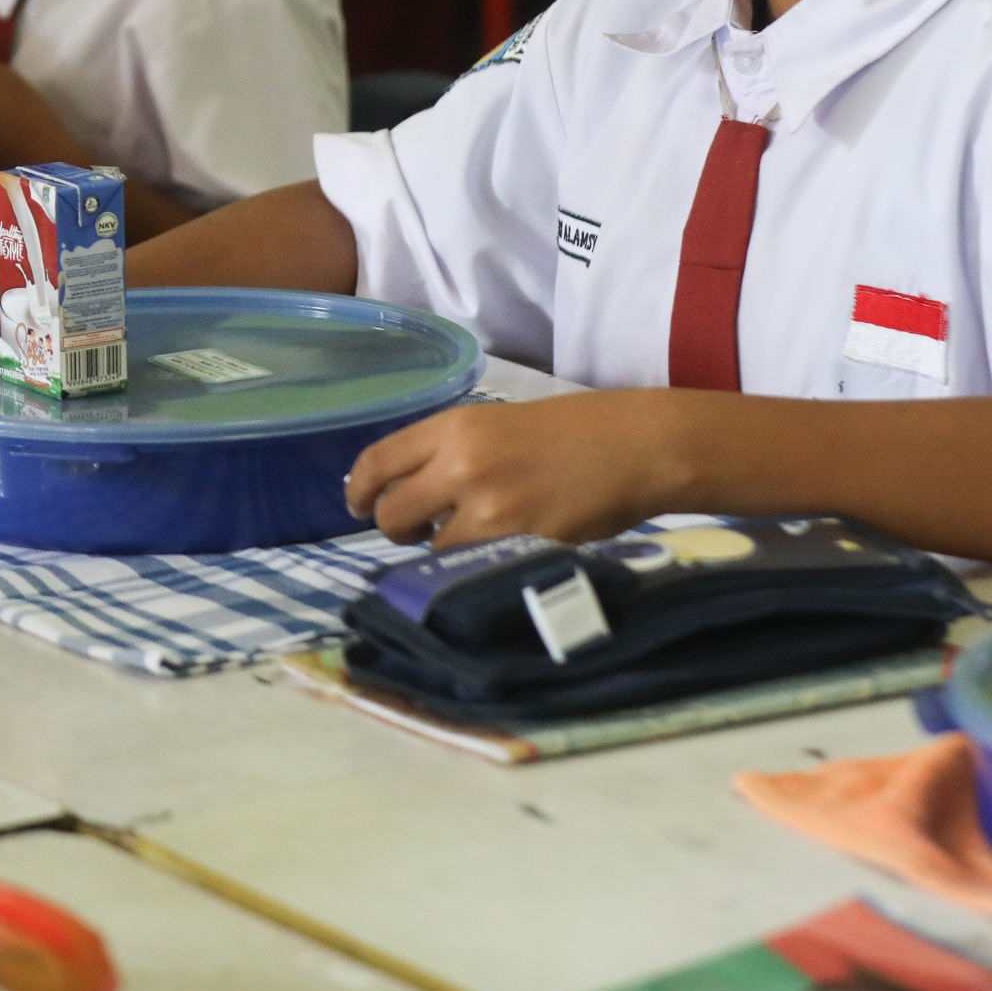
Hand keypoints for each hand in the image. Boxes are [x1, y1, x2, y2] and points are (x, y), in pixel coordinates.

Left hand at [346, 391, 679, 547]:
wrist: (635, 446)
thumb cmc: (571, 430)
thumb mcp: (498, 423)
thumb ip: (450, 451)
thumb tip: (407, 488)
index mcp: (454, 427)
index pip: (376, 462)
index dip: (358, 490)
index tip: (356, 504)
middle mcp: (462, 466)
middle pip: (390, 514)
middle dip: (392, 527)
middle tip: (410, 530)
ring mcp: (491, 511)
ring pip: (430, 548)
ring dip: (437, 550)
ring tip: (465, 539)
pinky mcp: (520, 546)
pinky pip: (472, 567)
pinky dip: (473, 565)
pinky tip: (493, 552)